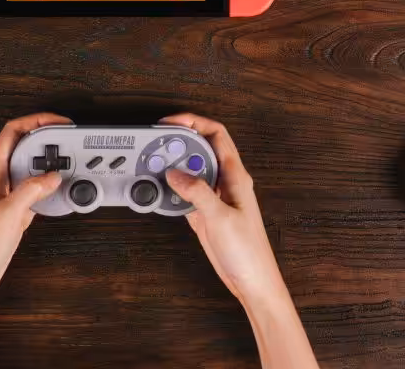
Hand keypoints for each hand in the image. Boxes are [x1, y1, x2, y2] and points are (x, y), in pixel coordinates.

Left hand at [0, 112, 71, 306]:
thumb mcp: (8, 215)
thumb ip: (31, 191)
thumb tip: (51, 176)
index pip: (12, 132)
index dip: (35, 120)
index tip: (58, 122)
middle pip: (23, 146)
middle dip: (46, 141)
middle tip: (67, 144)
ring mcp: (2, 194)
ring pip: (28, 168)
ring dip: (47, 165)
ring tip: (66, 167)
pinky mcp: (10, 208)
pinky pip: (31, 188)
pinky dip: (46, 186)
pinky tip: (56, 192)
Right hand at [162, 114, 277, 302]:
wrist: (252, 281)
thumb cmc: (248, 251)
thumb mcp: (221, 217)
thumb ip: (197, 192)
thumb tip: (174, 172)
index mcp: (235, 175)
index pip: (216, 134)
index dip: (194, 122)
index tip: (171, 122)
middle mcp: (225, 181)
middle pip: (199, 149)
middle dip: (177, 143)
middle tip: (155, 145)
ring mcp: (214, 197)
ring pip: (190, 170)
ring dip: (172, 166)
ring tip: (153, 165)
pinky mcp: (205, 212)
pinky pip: (185, 192)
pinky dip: (171, 189)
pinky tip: (159, 192)